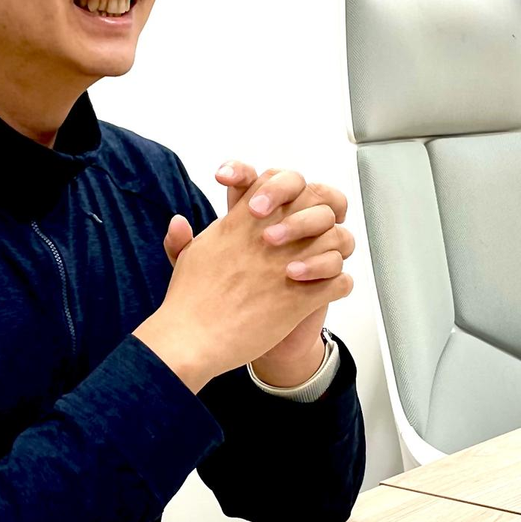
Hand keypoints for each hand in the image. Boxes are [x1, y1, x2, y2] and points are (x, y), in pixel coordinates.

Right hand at [137, 171, 353, 391]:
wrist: (193, 338)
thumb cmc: (188, 301)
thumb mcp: (186, 258)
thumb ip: (184, 237)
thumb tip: (179, 221)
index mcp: (242, 222)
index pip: (277, 183)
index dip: (289, 192)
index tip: (285, 210)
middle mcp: (269, 238)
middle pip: (315, 202)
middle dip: (320, 214)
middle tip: (314, 234)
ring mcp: (288, 267)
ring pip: (336, 239)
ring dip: (333, 251)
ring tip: (322, 264)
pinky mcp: (300, 299)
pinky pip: (340, 282)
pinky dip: (337, 285)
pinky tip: (324, 290)